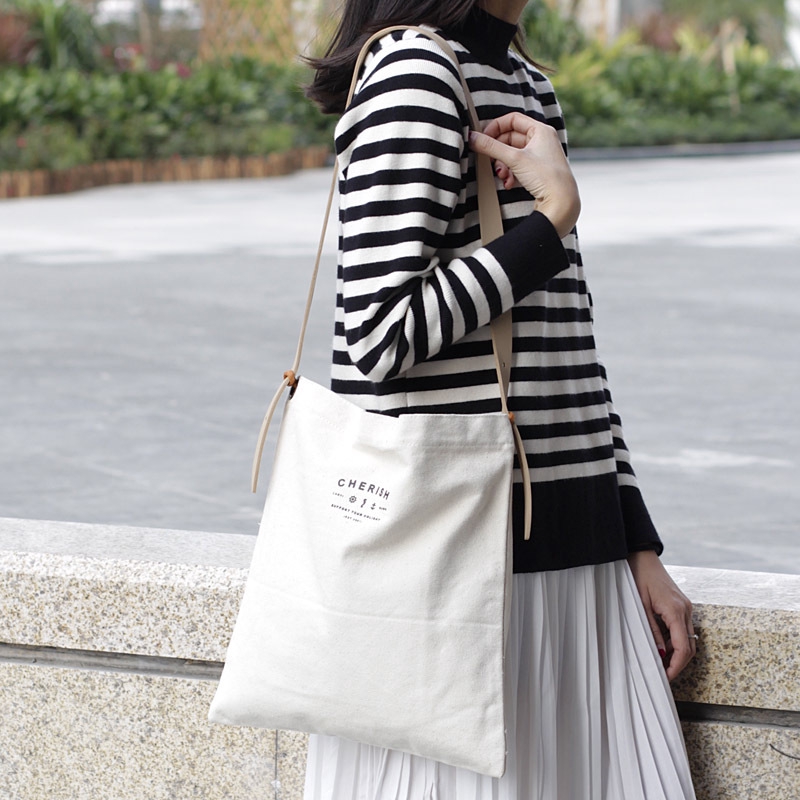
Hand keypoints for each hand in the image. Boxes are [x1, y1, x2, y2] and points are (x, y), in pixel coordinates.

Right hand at [469, 112, 580, 237]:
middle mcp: (542, 140)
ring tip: (501, 174)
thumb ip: (491, 147)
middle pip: (511, 138)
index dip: (496, 127)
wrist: (561, 202)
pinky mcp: (538, 171)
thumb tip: (473, 137)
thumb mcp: (514, 159)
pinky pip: (519, 166)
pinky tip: (508, 183)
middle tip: (489, 159)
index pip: (513, 119)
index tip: (484, 138)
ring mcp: (540, 156)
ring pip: (513, 154)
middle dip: (498, 151)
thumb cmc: (546, 176)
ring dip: (503, 164)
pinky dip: (510, 173)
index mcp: (541, 130)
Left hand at [627, 550, 695, 680]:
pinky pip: (683, 628)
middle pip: (690, 646)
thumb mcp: (640, 606)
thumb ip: (651, 631)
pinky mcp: (681, 605)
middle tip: (662, 674)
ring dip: (676, 652)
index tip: (665, 678)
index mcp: (675, 610)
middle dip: (678, 663)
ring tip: (659, 661)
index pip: (683, 648)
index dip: (676, 666)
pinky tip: (661, 645)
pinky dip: (675, 640)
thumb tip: (659, 654)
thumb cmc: (638, 576)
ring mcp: (685, 607)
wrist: (642, 556)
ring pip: (688, 638)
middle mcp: (685, 610)